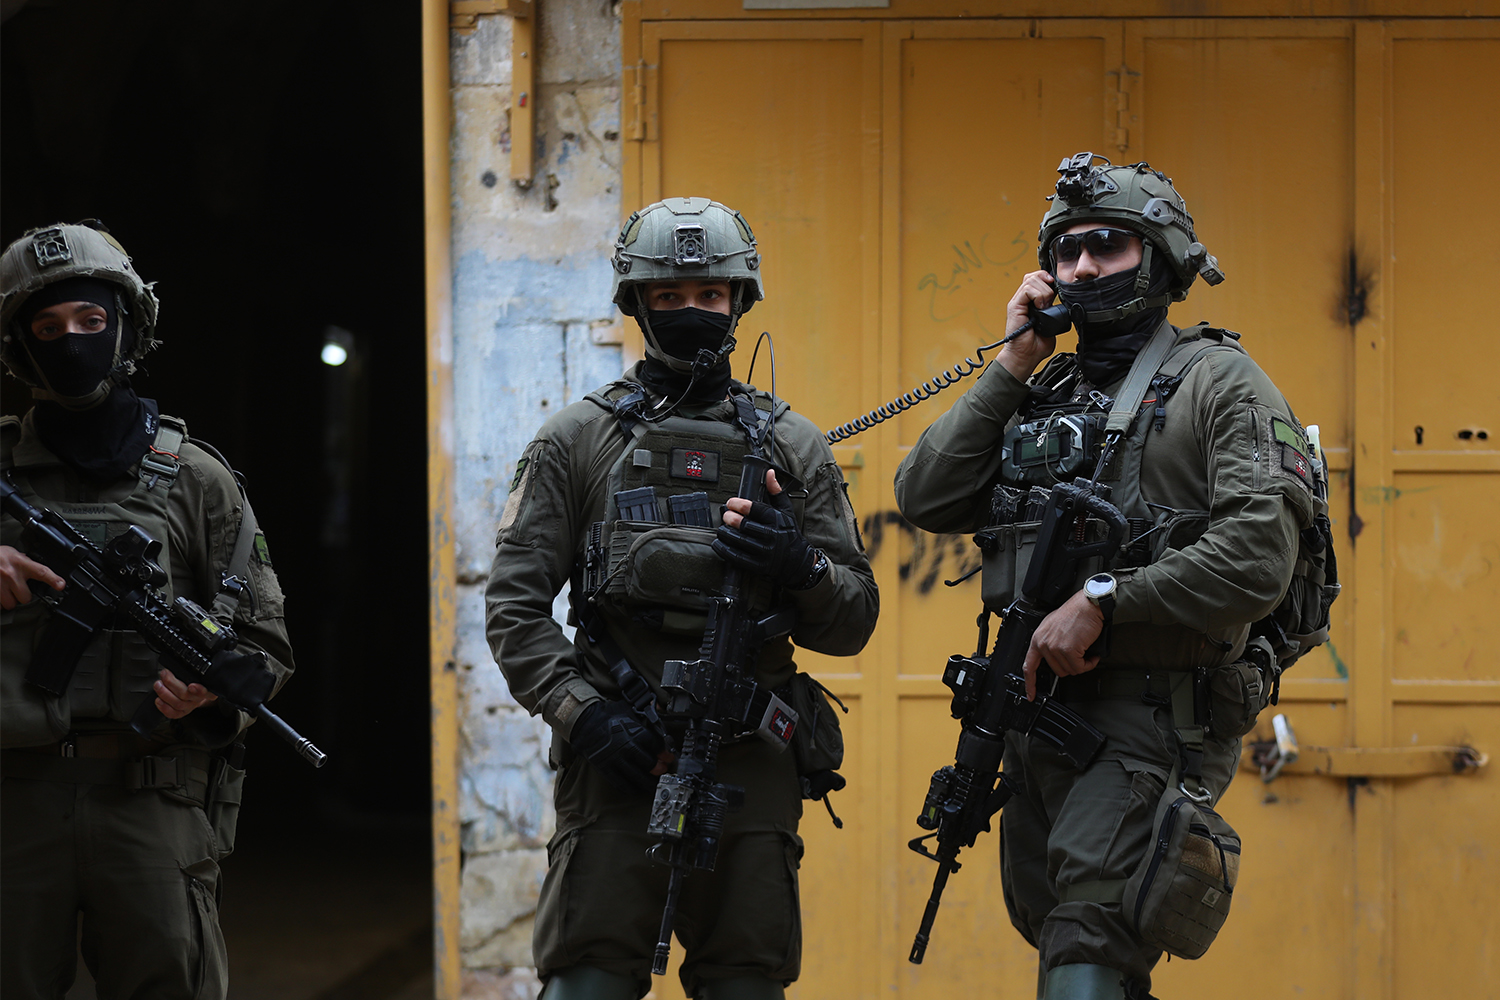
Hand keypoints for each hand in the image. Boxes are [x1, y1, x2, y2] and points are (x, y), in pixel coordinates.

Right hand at [0, 545, 64, 609]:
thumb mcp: (10, 553)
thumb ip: (23, 562)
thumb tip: (34, 570)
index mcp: (19, 563)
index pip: (41, 571)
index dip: (53, 579)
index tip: (61, 585)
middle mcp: (10, 574)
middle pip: (25, 598)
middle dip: (20, 596)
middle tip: (14, 589)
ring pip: (10, 605)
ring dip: (6, 601)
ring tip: (2, 590)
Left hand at [154, 668, 218, 719]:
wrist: (194, 691)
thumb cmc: (193, 680)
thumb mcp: (195, 672)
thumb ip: (189, 670)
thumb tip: (175, 666)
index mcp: (207, 688)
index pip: (208, 691)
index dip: (200, 690)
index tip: (191, 686)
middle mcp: (199, 698)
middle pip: (187, 695)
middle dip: (172, 684)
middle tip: (164, 675)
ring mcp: (190, 706)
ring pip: (178, 703)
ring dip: (165, 694)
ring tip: (158, 685)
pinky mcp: (182, 713)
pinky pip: (173, 713)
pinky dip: (164, 707)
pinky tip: (159, 700)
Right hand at [568, 700, 666, 793]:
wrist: (584, 722)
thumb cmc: (607, 715)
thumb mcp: (628, 709)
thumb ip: (644, 711)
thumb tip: (660, 706)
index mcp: (633, 732)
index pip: (655, 745)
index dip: (665, 753)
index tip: (669, 757)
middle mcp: (626, 747)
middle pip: (648, 763)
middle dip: (658, 769)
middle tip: (663, 771)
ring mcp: (615, 759)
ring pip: (636, 776)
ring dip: (647, 782)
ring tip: (653, 784)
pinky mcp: (606, 768)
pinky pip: (621, 783)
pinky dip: (631, 788)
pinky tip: (636, 788)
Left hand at [715, 470, 824, 589]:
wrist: (796, 561)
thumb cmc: (788, 533)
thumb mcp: (786, 511)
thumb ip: (775, 492)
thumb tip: (769, 473)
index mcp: (777, 520)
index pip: (756, 509)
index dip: (740, 504)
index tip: (731, 502)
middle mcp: (771, 536)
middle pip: (744, 525)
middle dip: (730, 518)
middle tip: (726, 515)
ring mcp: (764, 552)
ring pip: (738, 540)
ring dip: (725, 532)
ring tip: (723, 528)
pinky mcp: (757, 565)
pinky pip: (735, 556)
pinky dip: (723, 548)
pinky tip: (719, 542)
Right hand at [998, 269, 1059, 381]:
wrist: (1025, 356)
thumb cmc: (1035, 345)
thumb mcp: (1052, 323)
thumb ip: (1055, 310)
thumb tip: (1063, 302)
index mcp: (1031, 302)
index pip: (1037, 278)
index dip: (1048, 279)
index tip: (1056, 288)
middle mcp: (1023, 300)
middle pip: (1034, 276)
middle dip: (1047, 285)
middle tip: (1050, 301)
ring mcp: (1018, 303)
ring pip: (1031, 280)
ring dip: (1043, 292)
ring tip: (1044, 306)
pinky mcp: (1014, 307)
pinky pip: (1027, 290)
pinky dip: (1037, 295)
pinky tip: (1040, 307)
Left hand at [1022, 590, 1104, 699]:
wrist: (1088, 605)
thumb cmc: (1075, 613)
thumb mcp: (1053, 627)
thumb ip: (1049, 643)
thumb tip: (1054, 660)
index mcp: (1038, 638)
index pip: (1029, 666)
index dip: (1030, 683)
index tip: (1031, 694)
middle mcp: (1043, 643)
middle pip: (1057, 671)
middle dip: (1071, 665)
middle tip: (1079, 654)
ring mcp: (1055, 647)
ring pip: (1070, 670)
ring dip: (1082, 664)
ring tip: (1086, 651)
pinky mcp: (1068, 650)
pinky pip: (1080, 667)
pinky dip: (1089, 663)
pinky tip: (1092, 654)